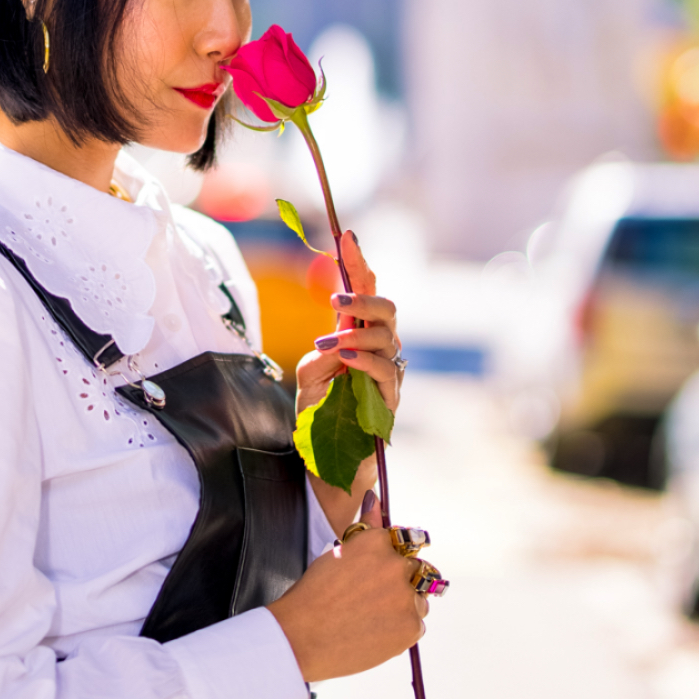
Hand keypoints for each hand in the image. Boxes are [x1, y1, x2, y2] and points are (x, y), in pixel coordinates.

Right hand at [266, 491, 426, 683]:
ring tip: (370, 617)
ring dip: (403, 606)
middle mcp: (396, 565)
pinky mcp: (411, 627)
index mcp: (377, 541)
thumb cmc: (314, 594)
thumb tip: (374, 496)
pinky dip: (399, 629)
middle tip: (370, 598)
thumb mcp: (338, 553)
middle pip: (415, 570)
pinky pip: (416, 624)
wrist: (302, 637)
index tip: (376, 573)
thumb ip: (365, 527)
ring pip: (418, 599)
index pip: (403, 543)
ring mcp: (406, 597)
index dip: (390, 560)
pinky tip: (374, 631)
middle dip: (399, 582)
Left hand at [294, 231, 402, 529]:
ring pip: (388, 337)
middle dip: (364, 297)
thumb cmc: (318, 417)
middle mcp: (377, 350)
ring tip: (331, 345)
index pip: (364, 292)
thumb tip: (337, 341)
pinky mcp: (390, 399)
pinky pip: (385, 370)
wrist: (327, 464)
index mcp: (356, 336)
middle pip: (387, 309)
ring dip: (357, 334)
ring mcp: (387, 373)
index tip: (347, 235)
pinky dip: (365, 360)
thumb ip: (321, 354)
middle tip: (334, 300)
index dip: (358, 264)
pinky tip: (345, 358)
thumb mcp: (309, 377)